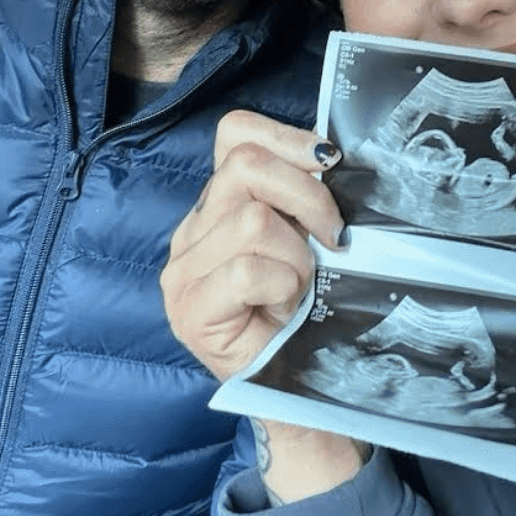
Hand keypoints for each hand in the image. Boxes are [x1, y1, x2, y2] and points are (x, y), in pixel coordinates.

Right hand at [161, 110, 344, 381]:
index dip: (287, 137)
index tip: (329, 164)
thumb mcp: (308, 237)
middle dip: (307, 196)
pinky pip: (245, 270)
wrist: (296, 383)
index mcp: (218, 204)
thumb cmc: (303, 311)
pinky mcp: (189, 309)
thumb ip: (303, 194)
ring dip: (296, 255)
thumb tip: (329, 154)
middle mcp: (191, 229)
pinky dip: (280, 285)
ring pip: (251, 222)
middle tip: (333, 236)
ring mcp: (182, 270)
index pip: (235, 132)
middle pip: (246, 167)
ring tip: (300, 286)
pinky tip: (281, 308)